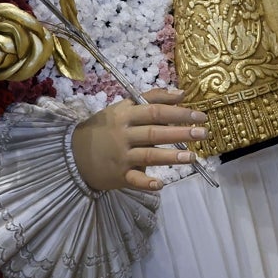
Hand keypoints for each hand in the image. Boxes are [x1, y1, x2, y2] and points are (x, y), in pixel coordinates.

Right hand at [71, 88, 207, 191]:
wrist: (74, 153)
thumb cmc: (106, 127)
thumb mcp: (123, 107)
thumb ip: (152, 98)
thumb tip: (181, 93)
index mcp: (126, 114)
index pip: (156, 111)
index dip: (179, 112)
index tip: (200, 116)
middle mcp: (123, 134)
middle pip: (155, 132)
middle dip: (181, 133)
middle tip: (203, 133)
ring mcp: (121, 155)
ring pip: (149, 155)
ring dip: (171, 157)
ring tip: (192, 157)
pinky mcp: (118, 175)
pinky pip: (134, 180)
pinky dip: (146, 183)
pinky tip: (161, 184)